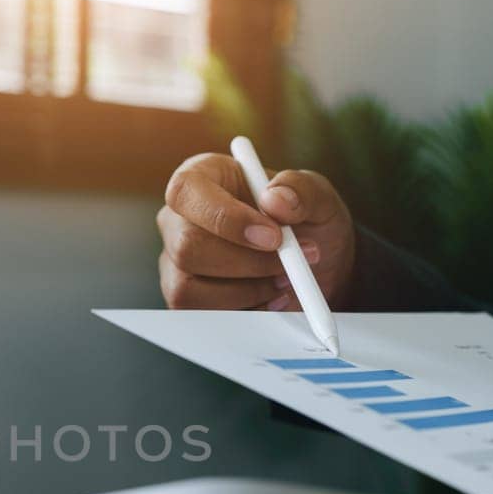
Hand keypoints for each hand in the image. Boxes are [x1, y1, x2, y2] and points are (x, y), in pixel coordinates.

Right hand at [157, 153, 357, 310]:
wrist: (311, 265)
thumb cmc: (304, 220)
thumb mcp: (317, 196)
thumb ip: (302, 190)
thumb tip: (276, 201)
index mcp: (202, 177)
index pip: (187, 192)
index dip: (225, 217)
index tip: (273, 236)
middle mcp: (178, 220)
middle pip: (187, 247)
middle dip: (246, 262)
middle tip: (291, 263)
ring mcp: (175, 262)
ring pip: (188, 287)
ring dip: (246, 291)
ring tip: (285, 279)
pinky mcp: (183, 298)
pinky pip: (200, 315)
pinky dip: (243, 311)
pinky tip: (270, 298)